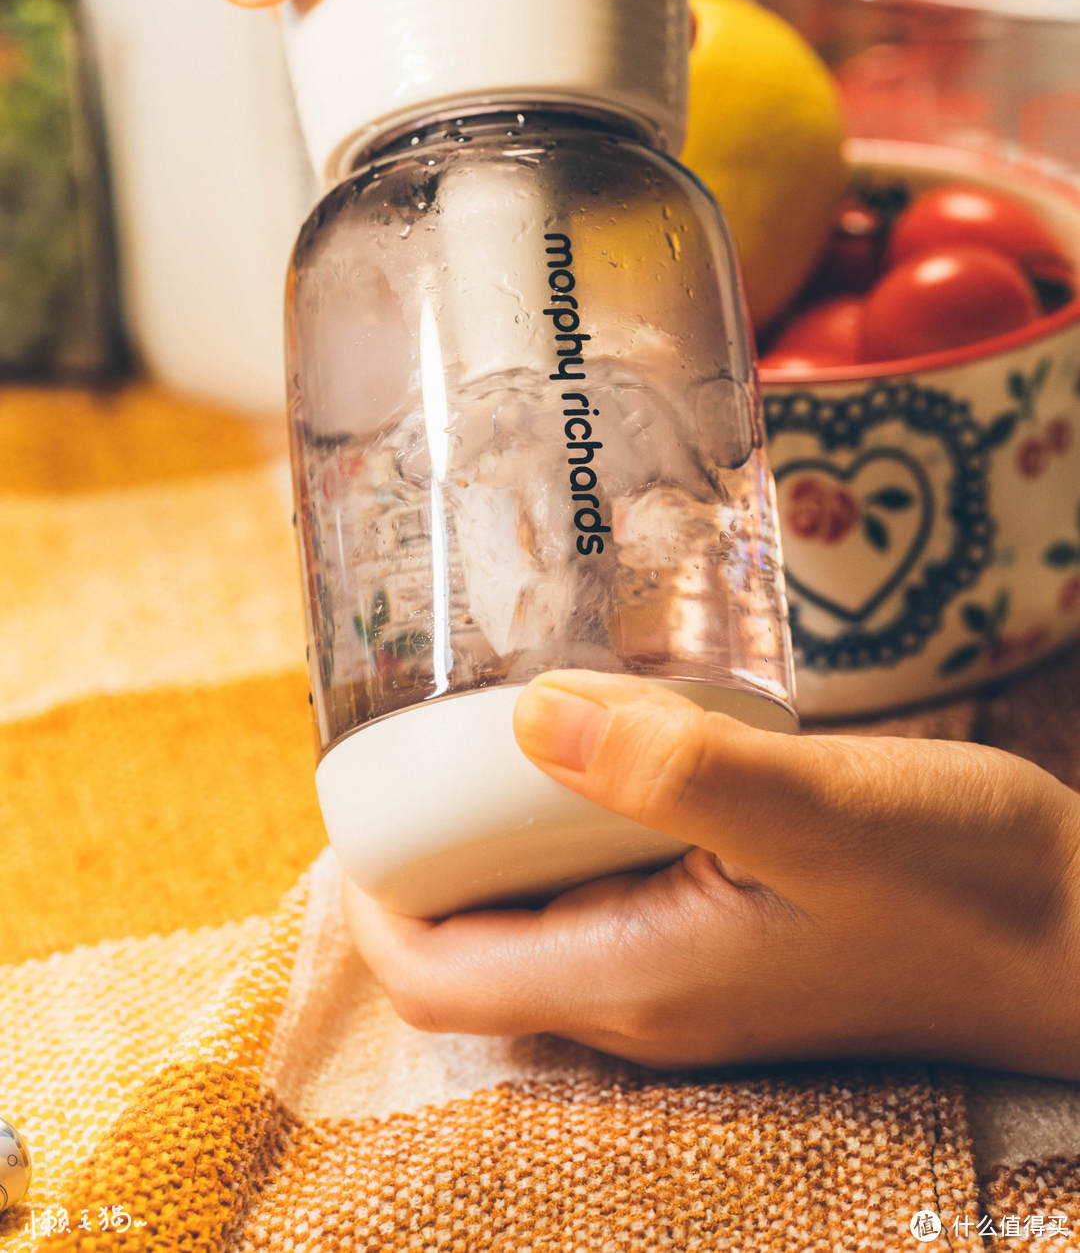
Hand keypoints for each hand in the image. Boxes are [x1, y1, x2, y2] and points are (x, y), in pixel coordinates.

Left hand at [343, 670, 1079, 1073]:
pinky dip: (579, 817)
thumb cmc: (966, 881)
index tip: (362, 776)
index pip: (434, 976)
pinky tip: (614, 737)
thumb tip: (524, 716)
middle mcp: (643, 997)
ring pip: (538, 909)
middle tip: (423, 716)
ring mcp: (686, 973)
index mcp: (636, 982)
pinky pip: (608, 884)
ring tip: (503, 711)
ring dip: (503, 823)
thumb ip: (672, 770)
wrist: (1078, 934)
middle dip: (429, 841)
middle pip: (470, 941)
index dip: (371, 888)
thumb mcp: (820, 810)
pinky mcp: (726, 936)